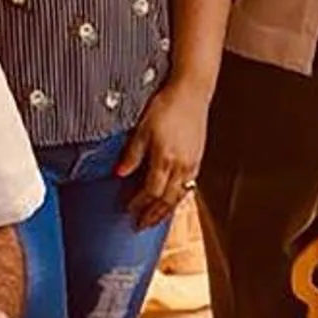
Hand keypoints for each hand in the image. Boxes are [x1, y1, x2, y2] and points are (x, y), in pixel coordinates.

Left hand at [117, 82, 209, 228]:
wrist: (191, 91)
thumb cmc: (167, 106)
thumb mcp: (142, 129)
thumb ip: (132, 154)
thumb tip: (120, 173)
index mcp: (165, 160)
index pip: (151, 192)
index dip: (139, 204)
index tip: (128, 209)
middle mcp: (181, 166)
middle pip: (166, 200)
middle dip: (152, 215)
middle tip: (140, 225)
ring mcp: (192, 164)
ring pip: (179, 196)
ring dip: (166, 210)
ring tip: (155, 219)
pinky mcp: (198, 159)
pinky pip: (188, 186)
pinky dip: (178, 197)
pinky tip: (172, 199)